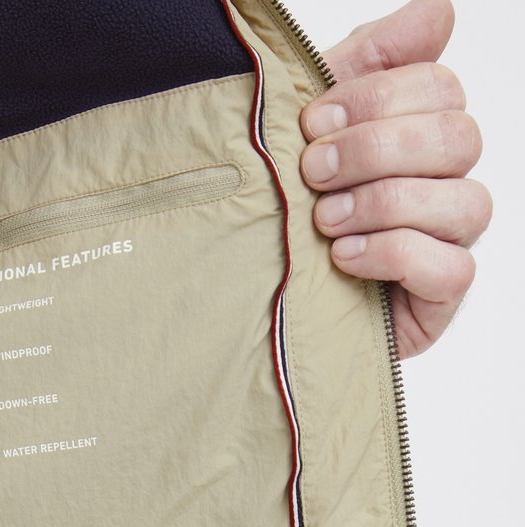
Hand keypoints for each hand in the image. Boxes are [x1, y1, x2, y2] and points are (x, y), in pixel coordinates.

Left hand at [299, 0, 491, 358]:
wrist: (261, 299)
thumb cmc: (288, 208)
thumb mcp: (313, 126)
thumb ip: (368, 62)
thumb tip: (438, 13)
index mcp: (418, 131)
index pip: (438, 86)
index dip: (375, 98)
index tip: (312, 124)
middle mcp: (444, 182)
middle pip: (458, 137)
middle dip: (376, 148)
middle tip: (313, 171)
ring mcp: (448, 240)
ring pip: (465, 201)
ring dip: (383, 203)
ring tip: (325, 221)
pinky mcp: (440, 296)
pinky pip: (453, 269)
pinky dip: (394, 255)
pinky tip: (344, 258)